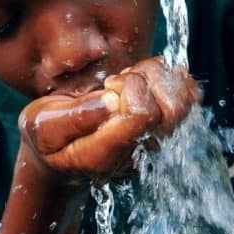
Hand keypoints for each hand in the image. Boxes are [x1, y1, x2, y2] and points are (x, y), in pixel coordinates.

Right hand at [19, 57, 200, 180]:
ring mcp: (156, 145)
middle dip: (148, 78)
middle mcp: (138, 154)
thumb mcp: (42, 125)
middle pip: (174, 109)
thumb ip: (75, 117)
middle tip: (120, 80)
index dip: (131, 87)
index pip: (144, 115)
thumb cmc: (48, 136)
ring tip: (132, 80)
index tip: (109, 85)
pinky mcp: (166, 132)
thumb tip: (112, 100)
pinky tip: (146, 80)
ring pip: (186, 103)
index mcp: (106, 155)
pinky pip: (190, 100)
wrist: (59, 154)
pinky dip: (173, 80)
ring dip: (160, 78)